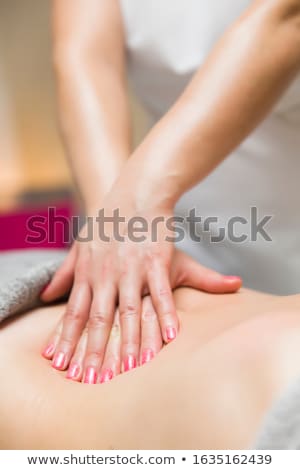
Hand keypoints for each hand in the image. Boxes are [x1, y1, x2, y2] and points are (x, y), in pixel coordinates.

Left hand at [41, 201, 241, 382]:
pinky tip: (169, 337)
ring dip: (129, 342)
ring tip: (130, 370)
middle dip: (94, 352)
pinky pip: (161, 294)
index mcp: (88, 273)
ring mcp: (131, 269)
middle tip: (92, 380)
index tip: (62, 366)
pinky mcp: (155, 261)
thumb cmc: (107, 221)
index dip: (67, 341)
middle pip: (98, 320)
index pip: (74, 313)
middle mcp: (106, 274)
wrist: (134, 192)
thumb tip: (46, 296)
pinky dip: (165, 316)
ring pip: (129, 312)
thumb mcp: (80, 244)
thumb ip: (65, 273)